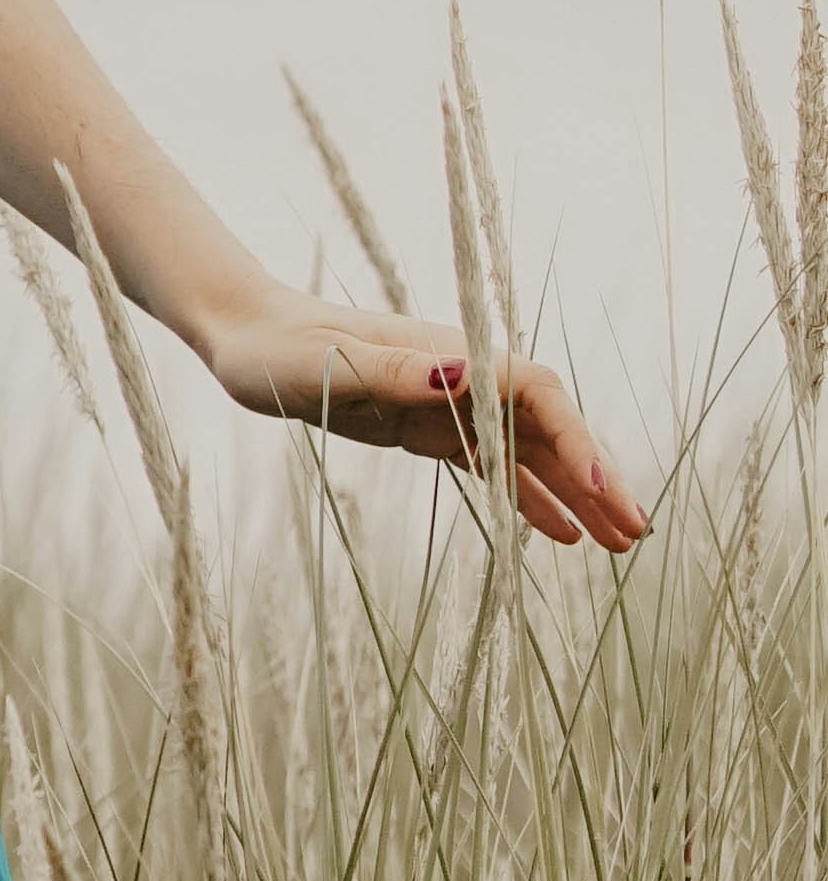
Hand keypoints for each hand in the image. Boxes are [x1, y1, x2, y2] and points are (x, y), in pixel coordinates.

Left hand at [193, 295, 647, 548]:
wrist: (243, 336)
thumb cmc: (278, 347)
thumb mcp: (327, 363)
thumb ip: (391, 371)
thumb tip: (461, 374)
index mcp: (446, 354)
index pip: (535, 394)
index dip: (576, 439)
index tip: (604, 489)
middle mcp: (458, 376)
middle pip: (546, 426)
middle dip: (594, 475)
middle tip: (636, 532)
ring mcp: (446, 403)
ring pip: (527, 453)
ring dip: (575, 494)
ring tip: (617, 545)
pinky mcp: (426, 428)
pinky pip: (492, 467)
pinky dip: (529, 500)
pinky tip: (562, 535)